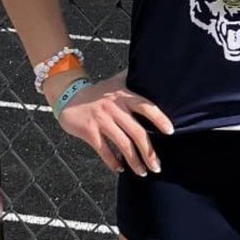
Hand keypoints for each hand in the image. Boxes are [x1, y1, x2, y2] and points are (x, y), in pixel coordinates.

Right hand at [56, 70, 172, 175]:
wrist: (68, 96)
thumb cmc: (97, 92)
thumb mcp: (116, 81)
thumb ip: (133, 77)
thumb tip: (151, 67)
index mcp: (124, 96)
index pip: (146, 107)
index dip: (159, 118)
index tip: (170, 131)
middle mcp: (115, 108)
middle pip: (137, 132)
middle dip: (149, 152)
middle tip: (157, 166)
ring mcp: (102, 120)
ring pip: (122, 144)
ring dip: (134, 161)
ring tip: (142, 172)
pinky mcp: (89, 131)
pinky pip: (104, 151)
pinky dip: (113, 162)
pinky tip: (121, 169)